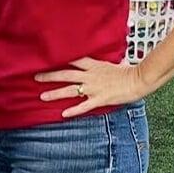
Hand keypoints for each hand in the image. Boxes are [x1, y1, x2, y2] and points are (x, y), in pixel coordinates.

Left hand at [35, 57, 150, 117]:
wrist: (138, 80)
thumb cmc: (127, 72)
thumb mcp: (111, 64)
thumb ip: (100, 65)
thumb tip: (96, 62)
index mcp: (94, 65)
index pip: (73, 59)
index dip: (59, 58)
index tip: (45, 58)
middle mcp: (90, 76)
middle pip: (66, 74)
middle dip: (50, 76)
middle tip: (35, 77)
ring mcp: (94, 88)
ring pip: (70, 90)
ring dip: (55, 93)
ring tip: (42, 96)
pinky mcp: (100, 99)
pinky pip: (84, 106)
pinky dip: (73, 110)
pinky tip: (63, 114)